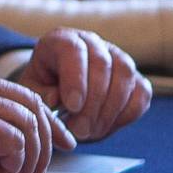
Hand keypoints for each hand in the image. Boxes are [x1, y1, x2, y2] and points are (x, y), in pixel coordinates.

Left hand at [19, 28, 151, 141]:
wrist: (58, 92)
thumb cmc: (42, 90)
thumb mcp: (31, 92)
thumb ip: (39, 95)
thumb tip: (56, 100)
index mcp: (61, 40)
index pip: (73, 50)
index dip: (75, 78)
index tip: (72, 107)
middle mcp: (92, 42)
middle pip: (102, 64)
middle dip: (92, 103)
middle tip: (79, 130)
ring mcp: (116, 57)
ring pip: (125, 75)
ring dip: (109, 110)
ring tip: (90, 132)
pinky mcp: (135, 77)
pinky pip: (141, 93)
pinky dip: (126, 114)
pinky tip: (105, 127)